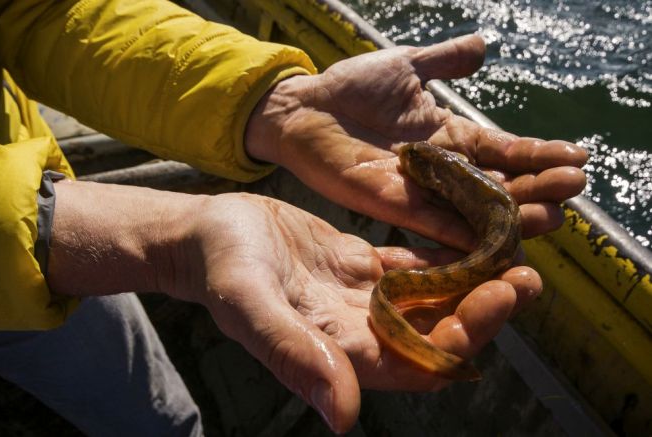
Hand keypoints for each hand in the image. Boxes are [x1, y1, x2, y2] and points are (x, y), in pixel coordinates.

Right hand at [49, 182, 541, 432]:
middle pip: (436, 330)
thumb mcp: (251, 307)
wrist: (203, 235)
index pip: (419, 359)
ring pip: (430, 297)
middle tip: (526, 274)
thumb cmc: (219, 269)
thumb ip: (295, 357)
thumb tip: (342, 418)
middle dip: (484, 306)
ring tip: (513, 248)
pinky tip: (470, 232)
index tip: (500, 294)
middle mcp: (360, 330)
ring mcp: (362, 298)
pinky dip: (440, 252)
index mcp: (341, 350)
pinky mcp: (358, 265)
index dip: (464, 334)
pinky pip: (410, 265)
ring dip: (471, 278)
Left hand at [246, 34, 587, 250]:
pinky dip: (465, 233)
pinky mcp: (391, 204)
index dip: (539, 154)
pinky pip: (434, 223)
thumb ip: (444, 62)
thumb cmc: (351, 87)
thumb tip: (483, 46)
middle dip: (538, 186)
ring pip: (474, 210)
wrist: (305, 107)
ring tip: (553, 214)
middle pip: (498, 184)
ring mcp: (418, 190)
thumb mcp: (407, 66)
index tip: (577, 156)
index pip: (503, 149)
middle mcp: (440, 169)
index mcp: (448, 136)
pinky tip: (496, 238)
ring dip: (513, 215)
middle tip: (574, 187)